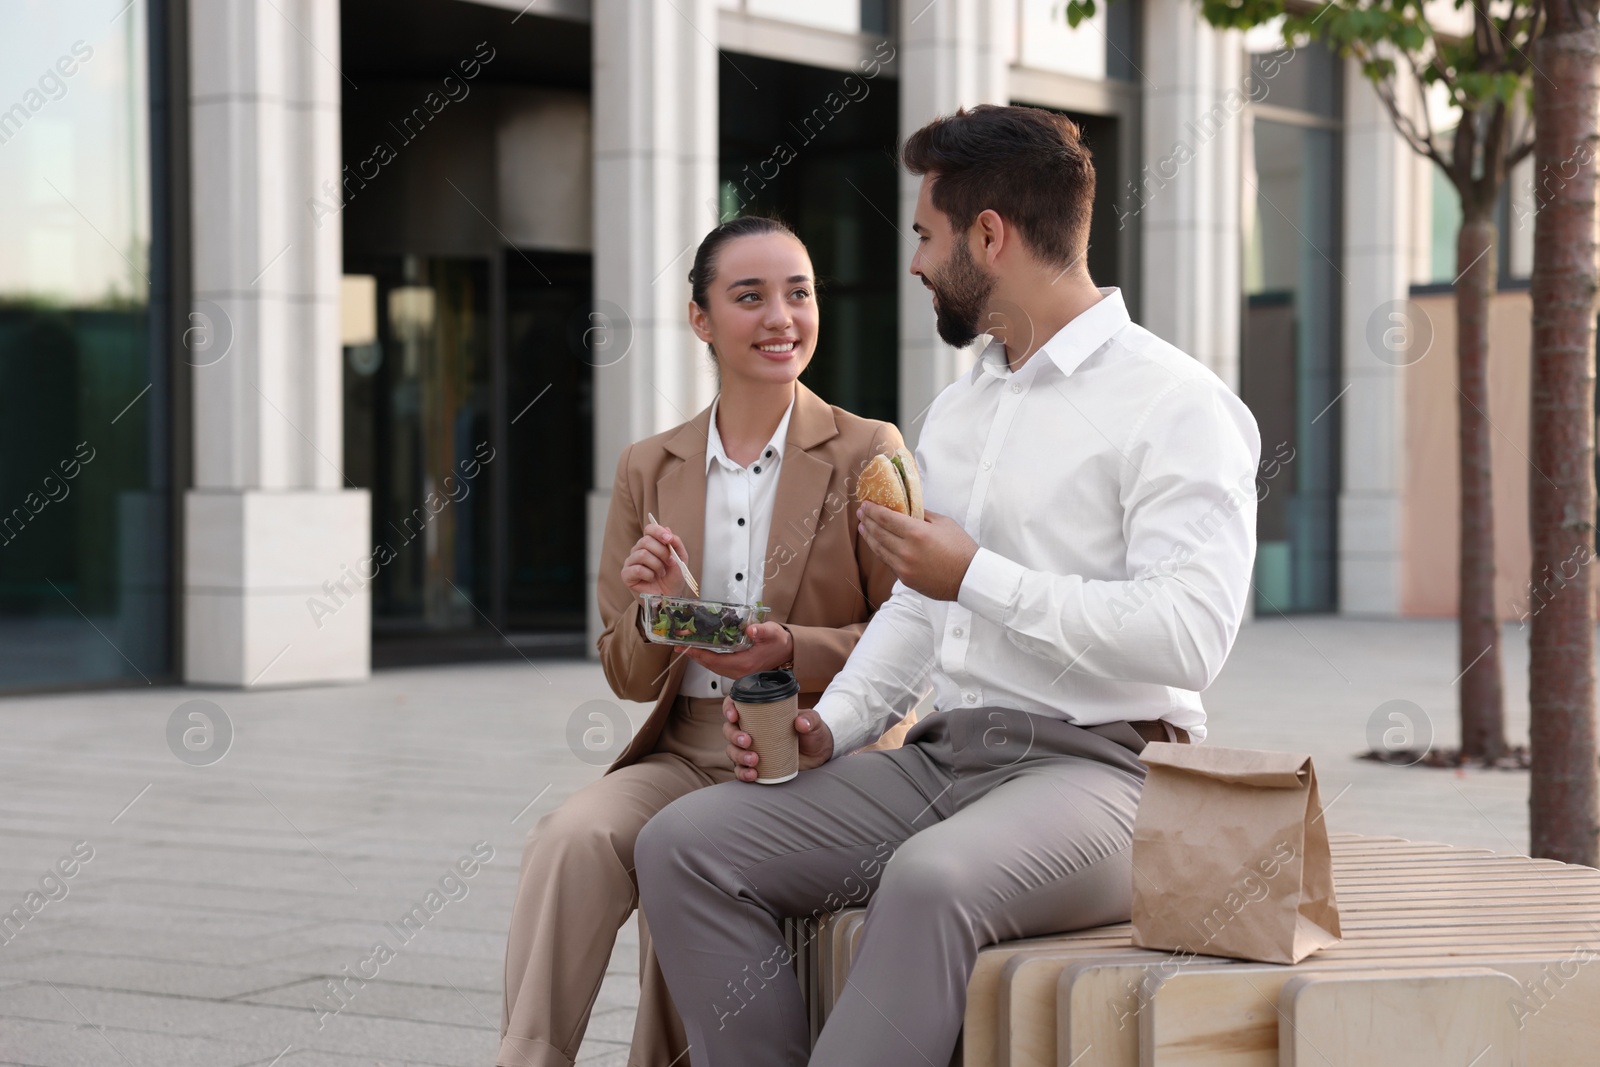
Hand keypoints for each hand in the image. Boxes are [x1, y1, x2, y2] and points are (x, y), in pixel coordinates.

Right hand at [622, 522, 688, 595]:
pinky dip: (649, 575)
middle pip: (646, 541)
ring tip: (661, 573)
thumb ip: (676, 544)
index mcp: (651, 544)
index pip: (649, 529)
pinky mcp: (626, 574)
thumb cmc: (673, 578)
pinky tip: (652, 579)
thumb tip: (667, 529)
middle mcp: (638, 550)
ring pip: (642, 554)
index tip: (668, 539)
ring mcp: (631, 562)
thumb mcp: (681, 559)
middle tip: (670, 563)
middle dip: (662, 552)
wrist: (669, 597)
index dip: (658, 531)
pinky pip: (637, 569)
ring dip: (657, 565)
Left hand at [686, 621, 793, 676]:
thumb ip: (762, 631)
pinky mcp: (740, 672)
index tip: (685, 648)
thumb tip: (751, 630)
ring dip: (700, 658)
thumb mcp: (772, 632)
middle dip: (694, 656)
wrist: (788, 652)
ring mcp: (739, 674)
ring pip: (714, 668)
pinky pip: (719, 667)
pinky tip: (704, 652)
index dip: (698, 654)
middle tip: (680, 646)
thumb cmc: (779, 642)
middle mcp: (740, 672)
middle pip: (711, 666)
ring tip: (688, 648)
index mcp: (745, 664)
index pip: (715, 660)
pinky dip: (709, 660)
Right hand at [723, 697, 834, 781]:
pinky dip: (743, 773)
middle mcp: (751, 729)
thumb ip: (809, 719)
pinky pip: (741, 770)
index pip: (736, 705)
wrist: (819, 752)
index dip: (729, 708)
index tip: (734, 715)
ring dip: (738, 756)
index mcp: (759, 713)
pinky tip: (753, 775)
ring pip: (733, 751)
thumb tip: (801, 723)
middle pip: (729, 730)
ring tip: (754, 760)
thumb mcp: (813, 721)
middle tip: (747, 741)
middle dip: (734, 736)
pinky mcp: (756, 765)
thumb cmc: (812, 731)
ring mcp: (752, 748)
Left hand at [857, 504, 978, 601]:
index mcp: (917, 533)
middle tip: (861, 513)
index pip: (886, 518)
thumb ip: (922, 515)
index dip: (873, 510)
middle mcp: (906, 550)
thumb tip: (906, 509)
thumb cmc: (960, 548)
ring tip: (863, 528)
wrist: (969, 577)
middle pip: (878, 533)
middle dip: (867, 521)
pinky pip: (888, 562)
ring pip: (879, 549)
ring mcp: (904, 567)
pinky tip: (878, 544)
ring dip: (869, 537)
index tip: (866, 504)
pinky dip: (881, 551)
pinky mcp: (905, 579)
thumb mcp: (943, 523)